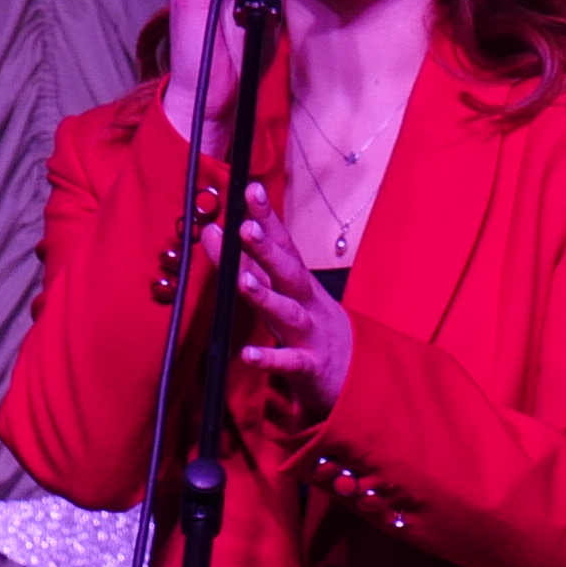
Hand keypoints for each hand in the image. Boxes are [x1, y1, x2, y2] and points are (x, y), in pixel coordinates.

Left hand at [229, 180, 354, 417]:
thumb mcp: (280, 293)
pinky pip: (290, 362)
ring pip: (288, 313)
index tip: (251, 190)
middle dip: (268, 250)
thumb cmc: (310, 328)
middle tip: (245, 228)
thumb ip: (245, 264)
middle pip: (288, 272)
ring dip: (266, 297)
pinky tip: (248, 355)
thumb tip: (210, 231)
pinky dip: (270, 358)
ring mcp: (310, 335)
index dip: (267, 218)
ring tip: (243, 282)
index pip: (283, 245)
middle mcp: (306, 304)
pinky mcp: (310, 368)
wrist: (355, 376)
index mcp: (299, 284)